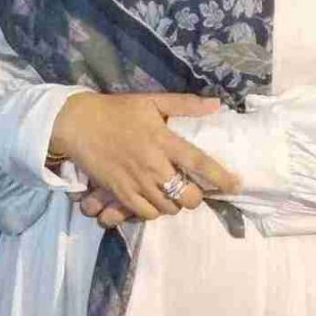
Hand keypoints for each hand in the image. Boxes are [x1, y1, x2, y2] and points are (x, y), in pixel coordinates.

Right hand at [47, 92, 240, 222]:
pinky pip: (144, 214)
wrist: (79, 124)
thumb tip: (216, 105)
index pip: (198, 162)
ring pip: (167, 208)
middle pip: (185, 196)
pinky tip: (154, 200)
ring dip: (174, 204)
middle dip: (195, 197)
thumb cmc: (118, 111)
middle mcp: (152, 164)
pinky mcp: (120, 193)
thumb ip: (184, 105)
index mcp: (163, 140)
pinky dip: (153, 211)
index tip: (236, 185)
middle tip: (193, 190)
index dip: (220, 177)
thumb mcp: (151, 101)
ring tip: (173, 194)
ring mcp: (135, 182)